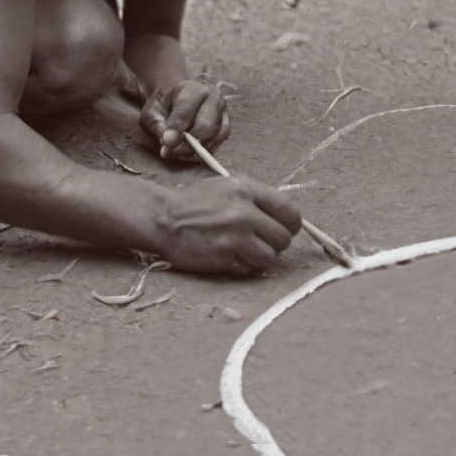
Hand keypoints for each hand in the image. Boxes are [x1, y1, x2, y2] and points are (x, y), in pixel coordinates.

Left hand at [140, 79, 229, 161]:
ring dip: (195, 149)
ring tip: (177, 149)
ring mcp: (223, 112)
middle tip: (170, 151)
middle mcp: (213, 97)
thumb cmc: (163, 105)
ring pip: (215, 137)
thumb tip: (169, 141)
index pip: (187, 110)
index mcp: (193, 87)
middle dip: (187, 144)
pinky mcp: (225, 127)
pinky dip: (202, 151)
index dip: (176, 128)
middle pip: (206, 125)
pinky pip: (217, 144)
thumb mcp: (152, 111)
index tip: (166, 142)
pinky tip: (188, 149)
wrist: (176, 100)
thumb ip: (158, 124)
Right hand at [155, 175, 301, 274]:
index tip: (287, 227)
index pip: (289, 210)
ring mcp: (234, 237)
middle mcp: (243, 213)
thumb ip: (257, 198)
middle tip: (262, 240)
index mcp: (247, 189)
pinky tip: (228, 255)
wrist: (163, 218)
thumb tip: (286, 217)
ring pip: (269, 257)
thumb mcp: (228, 186)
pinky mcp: (224, 258)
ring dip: (259, 256)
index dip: (292, 223)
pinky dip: (242, 265)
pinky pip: (248, 268)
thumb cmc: (197, 201)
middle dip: (276, 242)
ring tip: (243, 248)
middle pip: (283, 237)